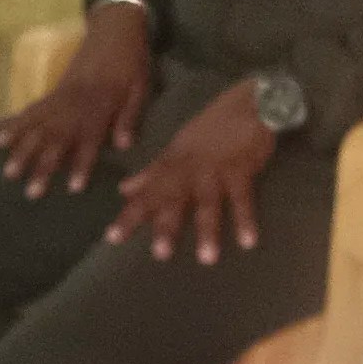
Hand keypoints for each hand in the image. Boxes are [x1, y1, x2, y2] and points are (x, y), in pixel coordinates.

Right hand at [0, 9, 152, 195]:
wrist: (114, 28)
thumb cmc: (132, 61)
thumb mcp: (140, 88)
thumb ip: (129, 117)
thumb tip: (122, 146)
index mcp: (101, 104)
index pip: (89, 139)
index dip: (81, 164)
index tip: (72, 188)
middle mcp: (76, 103)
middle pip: (56, 138)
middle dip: (42, 166)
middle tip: (30, 192)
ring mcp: (61, 96)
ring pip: (38, 126)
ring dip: (22, 150)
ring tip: (8, 172)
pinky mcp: (53, 91)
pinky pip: (31, 109)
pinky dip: (15, 125)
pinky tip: (0, 139)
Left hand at [105, 86, 278, 263]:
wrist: (249, 104)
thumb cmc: (212, 127)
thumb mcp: (177, 147)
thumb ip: (152, 172)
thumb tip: (124, 190)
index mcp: (171, 164)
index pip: (147, 193)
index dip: (130, 215)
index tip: (113, 238)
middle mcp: (189, 169)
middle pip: (174, 199)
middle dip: (166, 226)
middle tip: (160, 254)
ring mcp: (215, 170)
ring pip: (208, 203)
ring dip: (208, 231)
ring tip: (206, 259)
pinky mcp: (240, 169)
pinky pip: (243, 198)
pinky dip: (245, 219)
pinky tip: (248, 242)